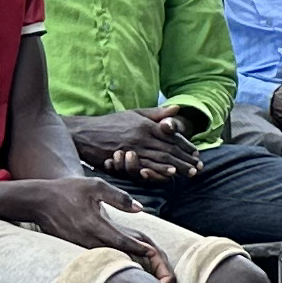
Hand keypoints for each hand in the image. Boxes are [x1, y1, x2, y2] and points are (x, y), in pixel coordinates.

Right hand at [21, 179, 173, 275]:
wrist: (38, 201)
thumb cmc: (68, 190)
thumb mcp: (96, 186)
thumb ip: (119, 197)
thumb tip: (140, 209)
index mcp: (93, 224)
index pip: (121, 241)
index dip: (138, 247)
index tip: (152, 251)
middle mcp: (85, 238)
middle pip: (114, 253)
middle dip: (133, 257)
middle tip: (151, 261)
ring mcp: (77, 245)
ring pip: (103, 255)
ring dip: (120, 258)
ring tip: (138, 260)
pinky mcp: (71, 246)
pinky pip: (92, 254)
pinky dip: (105, 256)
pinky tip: (115, 255)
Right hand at [72, 110, 201, 182]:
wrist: (84, 132)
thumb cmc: (110, 123)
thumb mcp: (134, 113)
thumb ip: (156, 113)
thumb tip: (177, 109)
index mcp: (146, 125)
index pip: (171, 136)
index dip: (185, 145)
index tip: (196, 154)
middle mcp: (141, 136)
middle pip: (168, 149)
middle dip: (185, 159)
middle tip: (198, 167)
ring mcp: (131, 147)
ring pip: (159, 158)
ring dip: (176, 166)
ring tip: (188, 172)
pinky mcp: (122, 158)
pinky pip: (143, 165)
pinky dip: (158, 169)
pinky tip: (168, 173)